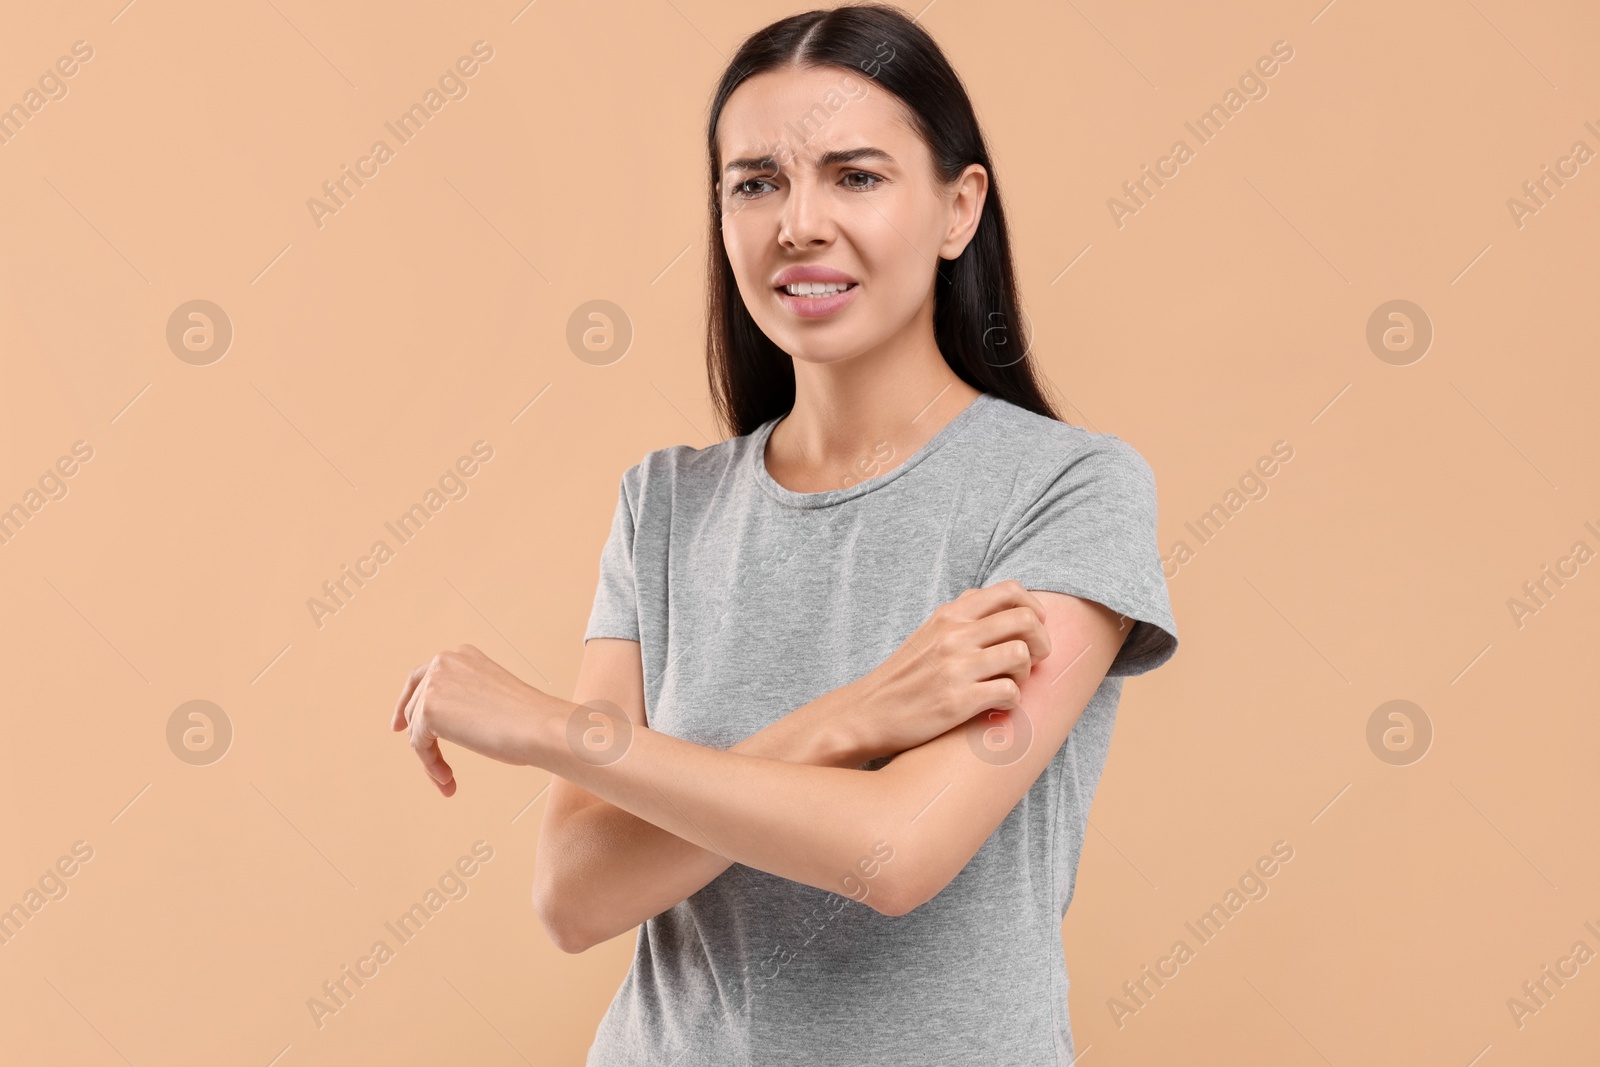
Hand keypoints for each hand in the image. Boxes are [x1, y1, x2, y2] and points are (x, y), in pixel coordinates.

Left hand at [391, 644, 543, 796]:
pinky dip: (431, 764)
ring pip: (416, 728)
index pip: (423, 677)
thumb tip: (437, 722)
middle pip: (416, 706)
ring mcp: (434, 684)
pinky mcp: (427, 709)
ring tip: (449, 779)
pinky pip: (419, 745)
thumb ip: (462, 700)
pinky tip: (448, 779)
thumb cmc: (527, 719)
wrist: (538, 726)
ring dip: (430, 757)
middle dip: (423, 739)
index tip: (399, 726)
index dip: (407, 702)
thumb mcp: (490, 698)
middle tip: (434, 768)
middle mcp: (444, 662)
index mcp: (462, 655)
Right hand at [845, 580, 1052, 764]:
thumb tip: (998, 599)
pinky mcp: (957, 701)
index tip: (1034, 627)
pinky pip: (1010, 693)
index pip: (1010, 590)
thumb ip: (962, 615)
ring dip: (1026, 673)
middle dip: (1041, 642)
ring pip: (1021, 654)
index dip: (1034, 608)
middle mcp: (953, 635)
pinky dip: (1012, 701)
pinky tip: (998, 705)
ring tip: (1011, 684)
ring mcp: (955, 667)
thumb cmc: (905, 676)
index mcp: (949, 615)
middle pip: (1026, 620)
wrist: (867, 713)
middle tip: (1033, 660)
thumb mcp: (929, 632)